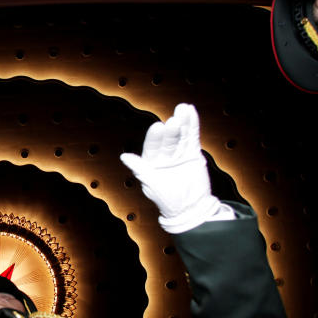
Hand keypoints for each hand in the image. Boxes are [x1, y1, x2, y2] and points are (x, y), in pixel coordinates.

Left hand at [119, 103, 224, 233]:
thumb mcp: (153, 185)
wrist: (191, 210)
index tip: (157, 127)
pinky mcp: (192, 154)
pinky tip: (190, 112)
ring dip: (182, 122)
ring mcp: (178, 154)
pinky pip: (192, 137)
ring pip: (180, 136)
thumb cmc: (168, 201)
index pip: (151, 147)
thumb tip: (124, 156)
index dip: (154, 137)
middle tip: (174, 120)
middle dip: (171, 130)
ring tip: (184, 108)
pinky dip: (192, 125)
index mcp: (151, 163)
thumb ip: (141, 169)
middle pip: (167, 140)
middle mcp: (163, 156)